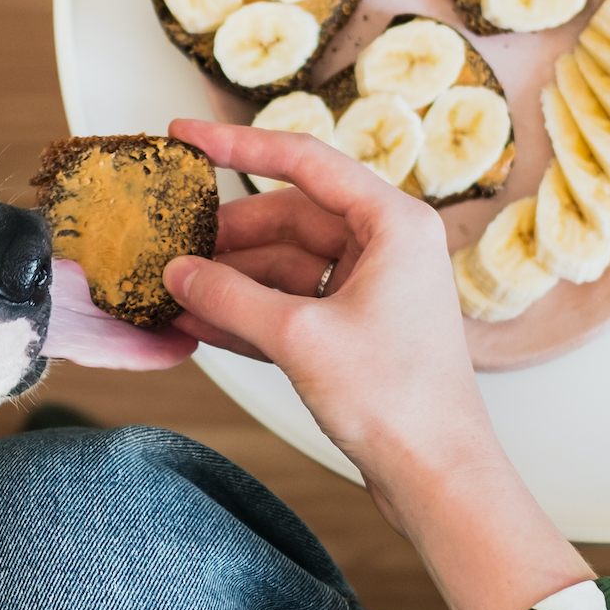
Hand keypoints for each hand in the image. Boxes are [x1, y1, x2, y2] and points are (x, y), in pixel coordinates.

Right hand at [163, 117, 589, 609]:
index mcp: (393, 224)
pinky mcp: (358, 331)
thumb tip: (178, 272)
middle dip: (228, 237)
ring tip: (174, 294)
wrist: (437, 475)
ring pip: (286, 265)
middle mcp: (387, 247)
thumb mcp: (299, 338)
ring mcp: (373, 290)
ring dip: (232, 282)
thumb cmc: (397, 401)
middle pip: (290, 218)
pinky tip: (199, 323)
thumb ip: (231, 296)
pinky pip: (293, 305)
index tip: (184, 134)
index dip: (237, 145)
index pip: (304, 162)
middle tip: (171, 247)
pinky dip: (250, 313)